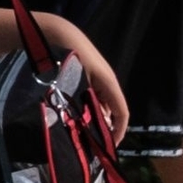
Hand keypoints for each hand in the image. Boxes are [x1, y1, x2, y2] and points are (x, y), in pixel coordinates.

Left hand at [36, 14, 125, 137]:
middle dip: (106, 129)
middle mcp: (107, 83)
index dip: (119, 132)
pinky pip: (94, 98)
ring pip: (102, 106)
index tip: (109, 148)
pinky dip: (89, 110)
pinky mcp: (89, 78)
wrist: (59, 35)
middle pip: (113, 111)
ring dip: (96, 120)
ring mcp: (98, 80)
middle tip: (93, 146)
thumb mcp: (78, 83)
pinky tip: (77, 118)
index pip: (122, 113)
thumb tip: (94, 128)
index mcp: (109, 84)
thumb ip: (87, 105)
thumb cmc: (70, 57)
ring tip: (83, 135)